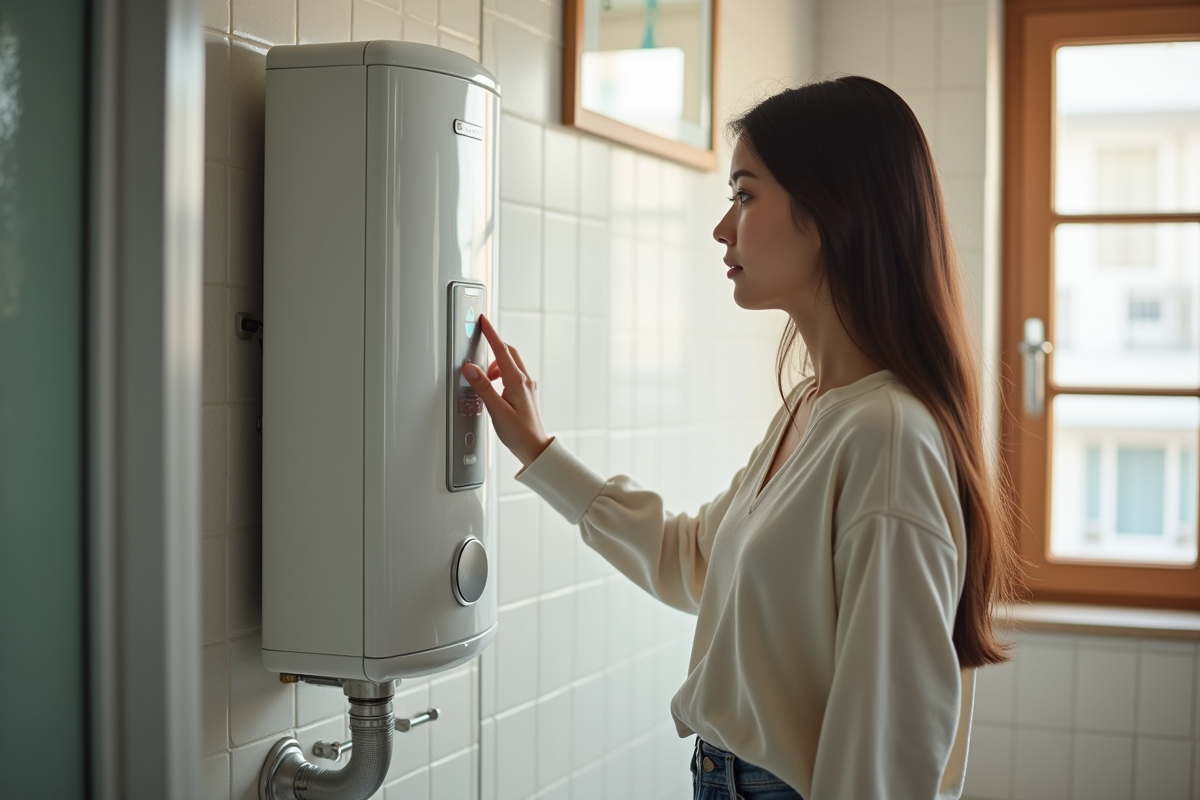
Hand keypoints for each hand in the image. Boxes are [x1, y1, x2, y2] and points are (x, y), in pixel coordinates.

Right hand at [462, 314, 552, 466]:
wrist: (535, 449)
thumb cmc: (519, 433)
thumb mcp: (496, 410)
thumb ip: (483, 388)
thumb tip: (471, 369)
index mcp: (518, 381)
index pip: (502, 350)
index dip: (491, 334)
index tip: (483, 320)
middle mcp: (525, 381)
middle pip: (508, 353)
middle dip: (493, 346)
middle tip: (479, 343)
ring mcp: (527, 387)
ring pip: (511, 364)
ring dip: (496, 364)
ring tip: (484, 378)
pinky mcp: (526, 394)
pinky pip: (513, 375)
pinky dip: (501, 375)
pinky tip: (494, 388)